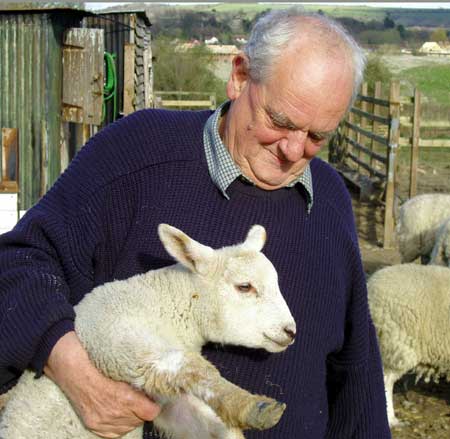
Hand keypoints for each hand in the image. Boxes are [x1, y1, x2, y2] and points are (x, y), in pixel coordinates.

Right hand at [44, 331, 159, 437]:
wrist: (73, 369)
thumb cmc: (99, 364)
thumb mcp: (123, 369)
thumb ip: (138, 380)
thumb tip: (153, 384)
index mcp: (124, 397)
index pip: (151, 412)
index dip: (154, 405)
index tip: (153, 399)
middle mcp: (114, 412)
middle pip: (140, 420)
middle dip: (142, 410)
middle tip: (139, 399)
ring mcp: (103, 420)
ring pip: (128, 427)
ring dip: (130, 418)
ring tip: (127, 405)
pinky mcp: (93, 425)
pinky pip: (113, 434)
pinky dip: (118, 425)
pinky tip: (118, 414)